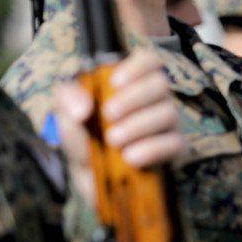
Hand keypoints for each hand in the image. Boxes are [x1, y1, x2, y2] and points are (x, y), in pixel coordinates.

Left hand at [55, 49, 187, 206]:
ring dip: (138, 125)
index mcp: (132, 84)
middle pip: (160, 83)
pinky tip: (130, 157)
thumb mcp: (66, 118)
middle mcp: (155, 100)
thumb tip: (83, 108)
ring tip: (113, 140)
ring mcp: (167, 125)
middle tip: (108, 114)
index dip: (136, 66)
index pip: (149, 61)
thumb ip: (67, 102)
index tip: (115, 82)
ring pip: (168, 113)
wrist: (93, 181)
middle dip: (134, 97)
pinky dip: (151, 149)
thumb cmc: (85, 140)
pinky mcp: (174, 150)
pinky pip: (174, 144)